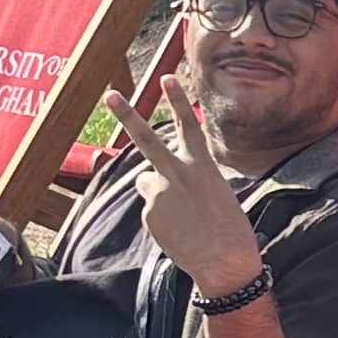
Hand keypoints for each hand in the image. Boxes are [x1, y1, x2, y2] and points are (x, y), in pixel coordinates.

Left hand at [120, 72, 265, 300]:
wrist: (225, 259)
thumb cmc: (227, 227)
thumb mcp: (214, 191)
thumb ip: (185, 178)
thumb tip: (152, 180)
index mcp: (202, 165)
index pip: (188, 125)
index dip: (178, 100)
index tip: (168, 77)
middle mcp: (178, 173)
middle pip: (146, 139)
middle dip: (126, 114)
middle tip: (110, 94)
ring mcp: (160, 193)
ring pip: (144, 181)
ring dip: (156, 192)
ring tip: (180, 214)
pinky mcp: (149, 214)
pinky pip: (149, 209)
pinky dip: (160, 218)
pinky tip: (178, 231)